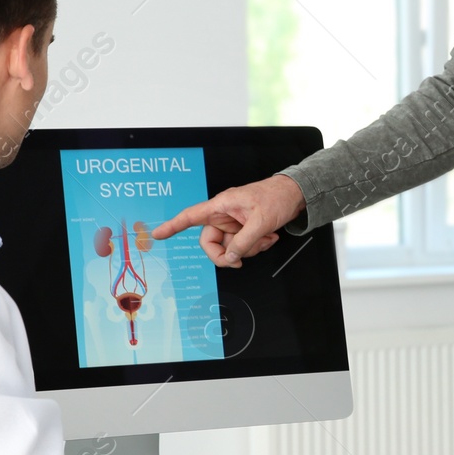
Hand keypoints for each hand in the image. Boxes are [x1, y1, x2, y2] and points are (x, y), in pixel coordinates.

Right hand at [151, 174, 306, 268]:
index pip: (190, 216)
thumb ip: (243, 243)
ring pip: (229, 247)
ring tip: (266, 239)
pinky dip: (255, 246)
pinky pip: (241, 246)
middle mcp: (223, 215)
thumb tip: (230, 258)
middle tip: (242, 260)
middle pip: (210, 242)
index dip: (172, 225)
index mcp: (221, 206)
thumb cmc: (276, 197)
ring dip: (248, 249)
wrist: (295, 194)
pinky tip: (269, 238)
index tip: (158, 234)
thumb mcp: (260, 222)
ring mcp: (233, 223)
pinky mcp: (243, 229)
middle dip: (227, 254)